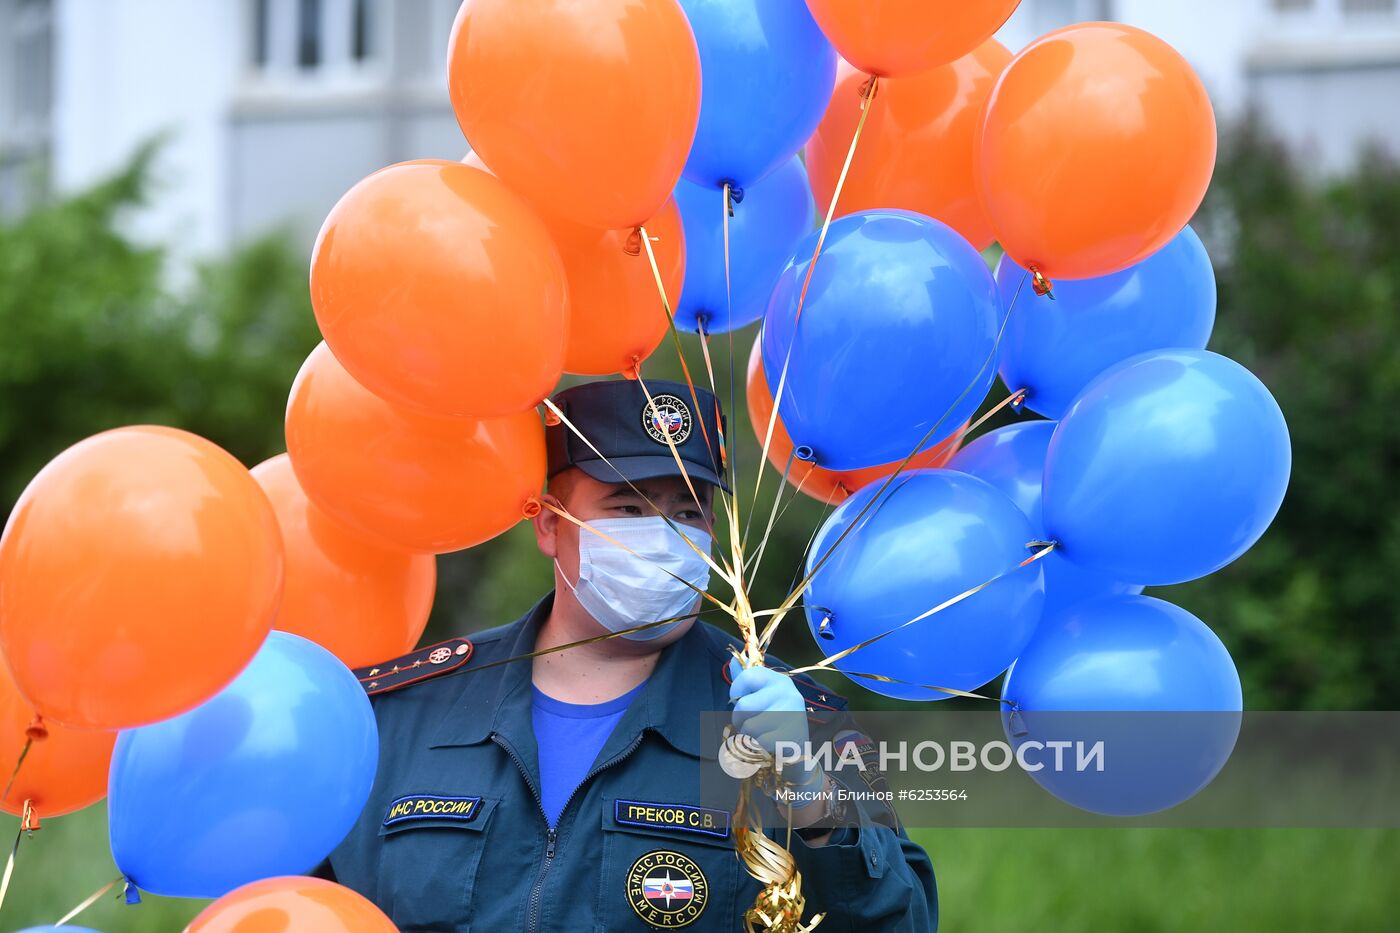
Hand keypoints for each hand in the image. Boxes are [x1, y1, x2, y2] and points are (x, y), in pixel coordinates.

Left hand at [728, 660, 821, 792]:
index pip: (746, 676)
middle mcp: (788, 693)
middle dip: (740, 720)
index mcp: (779, 680)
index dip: (736, 691)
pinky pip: (757, 743)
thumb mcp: (762, 697)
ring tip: (762, 735)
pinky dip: (758, 748)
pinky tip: (769, 746)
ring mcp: (792, 714)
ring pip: (749, 727)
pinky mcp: (791, 737)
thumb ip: (746, 680)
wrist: (797, 754)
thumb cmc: (773, 722)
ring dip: (749, 736)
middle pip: (743, 705)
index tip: (742, 701)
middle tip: (752, 724)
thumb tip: (732, 659)